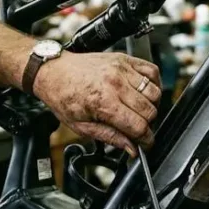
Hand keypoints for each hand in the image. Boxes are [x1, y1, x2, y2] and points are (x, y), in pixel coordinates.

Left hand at [31, 52, 162, 155]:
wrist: (54, 71)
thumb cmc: (63, 96)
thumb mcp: (81, 126)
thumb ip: (110, 137)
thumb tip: (131, 149)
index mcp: (103, 102)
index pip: (139, 126)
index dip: (146, 140)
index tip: (145, 143)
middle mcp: (115, 83)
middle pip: (150, 111)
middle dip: (148, 124)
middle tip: (138, 128)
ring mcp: (122, 69)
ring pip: (155, 92)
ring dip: (152, 105)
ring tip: (138, 110)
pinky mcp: (124, 59)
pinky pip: (152, 71)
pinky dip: (154, 83)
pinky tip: (143, 92)